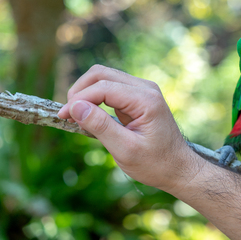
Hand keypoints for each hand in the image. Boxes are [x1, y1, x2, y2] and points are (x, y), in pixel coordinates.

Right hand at [57, 65, 203, 192]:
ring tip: (77, 117)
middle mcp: (146, 88)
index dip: (79, 99)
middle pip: (102, 74)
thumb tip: (75, 106)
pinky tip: (90, 117)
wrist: (178, 167)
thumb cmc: (156, 163)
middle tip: (68, 115)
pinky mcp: (138, 97)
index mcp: (146, 100)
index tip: (63, 116)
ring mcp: (143, 90)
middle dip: (80, 91)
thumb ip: (100, 126)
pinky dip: (96, 98)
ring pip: (105, 78)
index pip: (103, 86)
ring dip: (87, 93)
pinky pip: (111, 88)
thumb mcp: (125, 150)